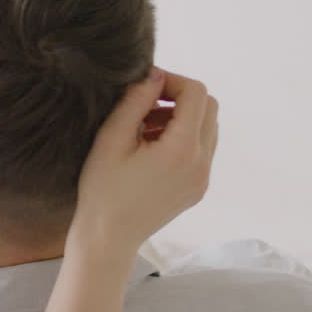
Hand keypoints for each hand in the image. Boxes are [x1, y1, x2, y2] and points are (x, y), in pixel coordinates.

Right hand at [69, 66, 218, 255]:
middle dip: (180, 97)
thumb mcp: (111, 139)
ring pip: (209, 127)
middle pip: (209, 106)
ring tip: (147, 128)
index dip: (172, 81)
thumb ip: (135, 101)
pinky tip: (152, 149)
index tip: (145, 88)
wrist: (108, 237)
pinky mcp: (198, 188)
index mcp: (181, 150)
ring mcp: (203, 178)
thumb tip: (154, 74)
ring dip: (183, 117)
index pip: (196, 93)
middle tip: (146, 105)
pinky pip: (203, 149)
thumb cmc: (102, 190)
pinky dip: (184, 138)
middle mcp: (201, 163)